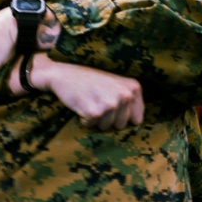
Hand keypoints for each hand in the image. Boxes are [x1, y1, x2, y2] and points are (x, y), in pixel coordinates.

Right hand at [27, 55, 143, 130]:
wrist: (64, 74)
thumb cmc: (90, 80)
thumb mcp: (116, 84)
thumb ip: (130, 99)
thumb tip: (137, 123)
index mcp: (133, 87)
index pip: (136, 119)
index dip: (121, 117)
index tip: (111, 106)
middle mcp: (125, 95)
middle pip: (121, 125)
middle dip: (108, 119)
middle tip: (97, 101)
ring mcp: (110, 104)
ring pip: (106, 127)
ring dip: (95, 119)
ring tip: (89, 101)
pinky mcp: (95, 112)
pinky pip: (91, 126)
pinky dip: (84, 120)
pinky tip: (81, 105)